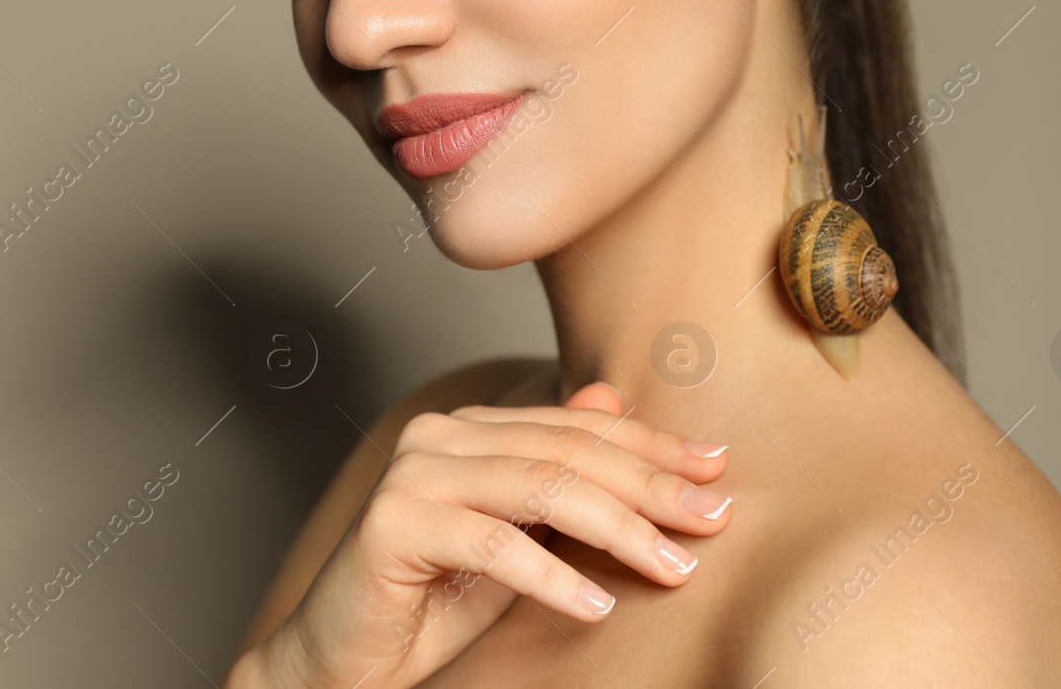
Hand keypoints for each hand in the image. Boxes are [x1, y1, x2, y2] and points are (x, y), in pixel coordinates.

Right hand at [233, 381, 733, 688]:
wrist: (344, 661)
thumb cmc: (434, 601)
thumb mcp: (519, 538)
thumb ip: (559, 474)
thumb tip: (612, 399)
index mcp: (470, 428)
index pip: (578, 427)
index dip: (651, 445)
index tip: (716, 469)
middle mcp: (438, 434)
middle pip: (568, 451)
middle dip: (650, 484)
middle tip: (711, 519)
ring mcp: (412, 473)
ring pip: (540, 487)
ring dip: (618, 529)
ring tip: (670, 567)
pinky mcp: (392, 523)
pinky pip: (494, 544)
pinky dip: (552, 576)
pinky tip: (597, 605)